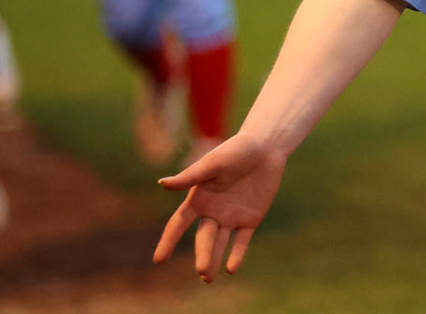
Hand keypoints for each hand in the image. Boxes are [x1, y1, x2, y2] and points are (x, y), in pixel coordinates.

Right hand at [153, 133, 285, 281]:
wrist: (266, 148)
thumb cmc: (236, 150)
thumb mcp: (213, 163)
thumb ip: (190, 176)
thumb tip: (162, 183)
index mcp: (198, 199)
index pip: (178, 224)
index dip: (168, 241)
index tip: (159, 260)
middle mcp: (212, 212)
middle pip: (203, 237)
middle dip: (203, 254)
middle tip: (202, 270)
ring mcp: (231, 217)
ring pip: (220, 243)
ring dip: (214, 259)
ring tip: (208, 277)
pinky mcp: (250, 219)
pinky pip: (241, 240)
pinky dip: (237, 254)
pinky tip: (231, 268)